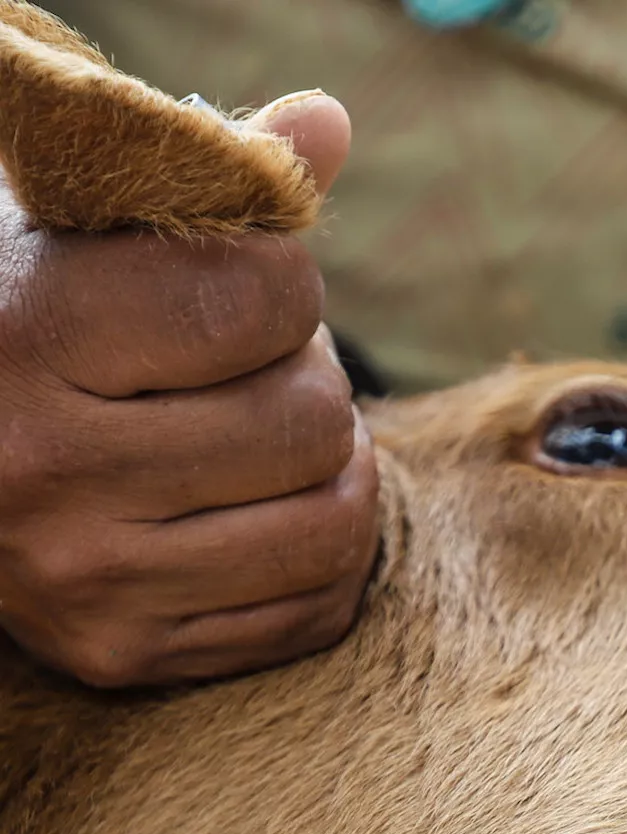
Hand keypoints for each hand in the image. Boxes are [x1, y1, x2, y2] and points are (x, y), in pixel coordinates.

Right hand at [0, 92, 377, 686]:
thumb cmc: (30, 325)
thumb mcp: (90, 232)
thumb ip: (209, 178)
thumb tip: (330, 125)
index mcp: (24, 337)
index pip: (259, 297)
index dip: (290, 280)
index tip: (258, 283)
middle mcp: (42, 472)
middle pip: (309, 421)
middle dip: (313, 382)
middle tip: (269, 373)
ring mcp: (84, 582)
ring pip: (332, 527)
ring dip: (338, 473)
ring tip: (287, 441)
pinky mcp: (125, 657)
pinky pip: (314, 612)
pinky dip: (328, 558)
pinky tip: (277, 512)